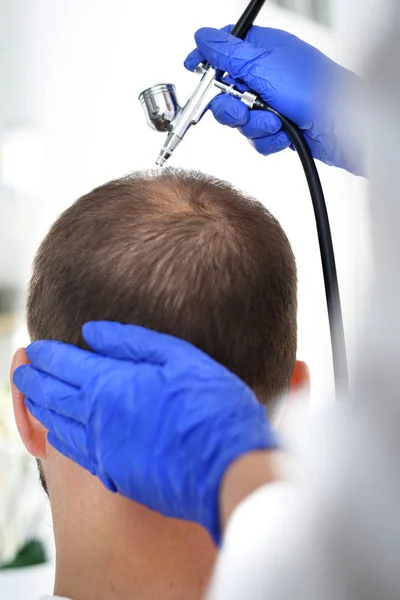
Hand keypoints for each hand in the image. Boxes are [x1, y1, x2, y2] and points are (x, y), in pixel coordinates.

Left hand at [13, 322, 276, 543]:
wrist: (226, 468)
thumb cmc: (210, 407)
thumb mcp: (179, 359)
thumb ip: (133, 343)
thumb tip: (93, 332)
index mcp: (111, 385)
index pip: (65, 365)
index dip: (47, 355)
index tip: (35, 349)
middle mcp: (97, 418)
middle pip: (53, 395)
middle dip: (33, 380)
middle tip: (21, 370)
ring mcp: (103, 449)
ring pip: (58, 425)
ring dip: (41, 407)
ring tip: (31, 397)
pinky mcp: (114, 473)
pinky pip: (74, 452)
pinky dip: (59, 437)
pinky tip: (58, 434)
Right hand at [185, 26, 362, 174]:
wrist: (339, 125)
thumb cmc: (311, 88)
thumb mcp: (261, 64)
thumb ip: (227, 53)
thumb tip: (202, 37)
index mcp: (261, 50)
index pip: (224, 49)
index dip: (206, 61)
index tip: (193, 68)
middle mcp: (265, 75)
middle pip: (225, 92)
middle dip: (232, 107)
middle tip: (244, 108)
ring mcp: (272, 102)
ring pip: (240, 119)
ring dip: (254, 124)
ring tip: (274, 121)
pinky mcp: (278, 126)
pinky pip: (256, 138)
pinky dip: (268, 139)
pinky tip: (283, 132)